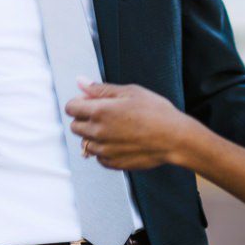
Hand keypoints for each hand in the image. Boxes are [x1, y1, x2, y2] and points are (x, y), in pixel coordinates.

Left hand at [65, 79, 200, 170]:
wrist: (174, 138)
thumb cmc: (156, 112)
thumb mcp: (129, 92)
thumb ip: (100, 89)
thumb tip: (80, 82)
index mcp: (99, 111)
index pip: (71, 108)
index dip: (79, 102)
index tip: (90, 102)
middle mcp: (97, 132)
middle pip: (75, 126)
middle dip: (84, 119)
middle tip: (105, 114)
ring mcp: (104, 150)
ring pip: (85, 143)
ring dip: (94, 135)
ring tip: (115, 129)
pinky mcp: (112, 163)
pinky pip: (98, 156)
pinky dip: (104, 149)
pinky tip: (120, 141)